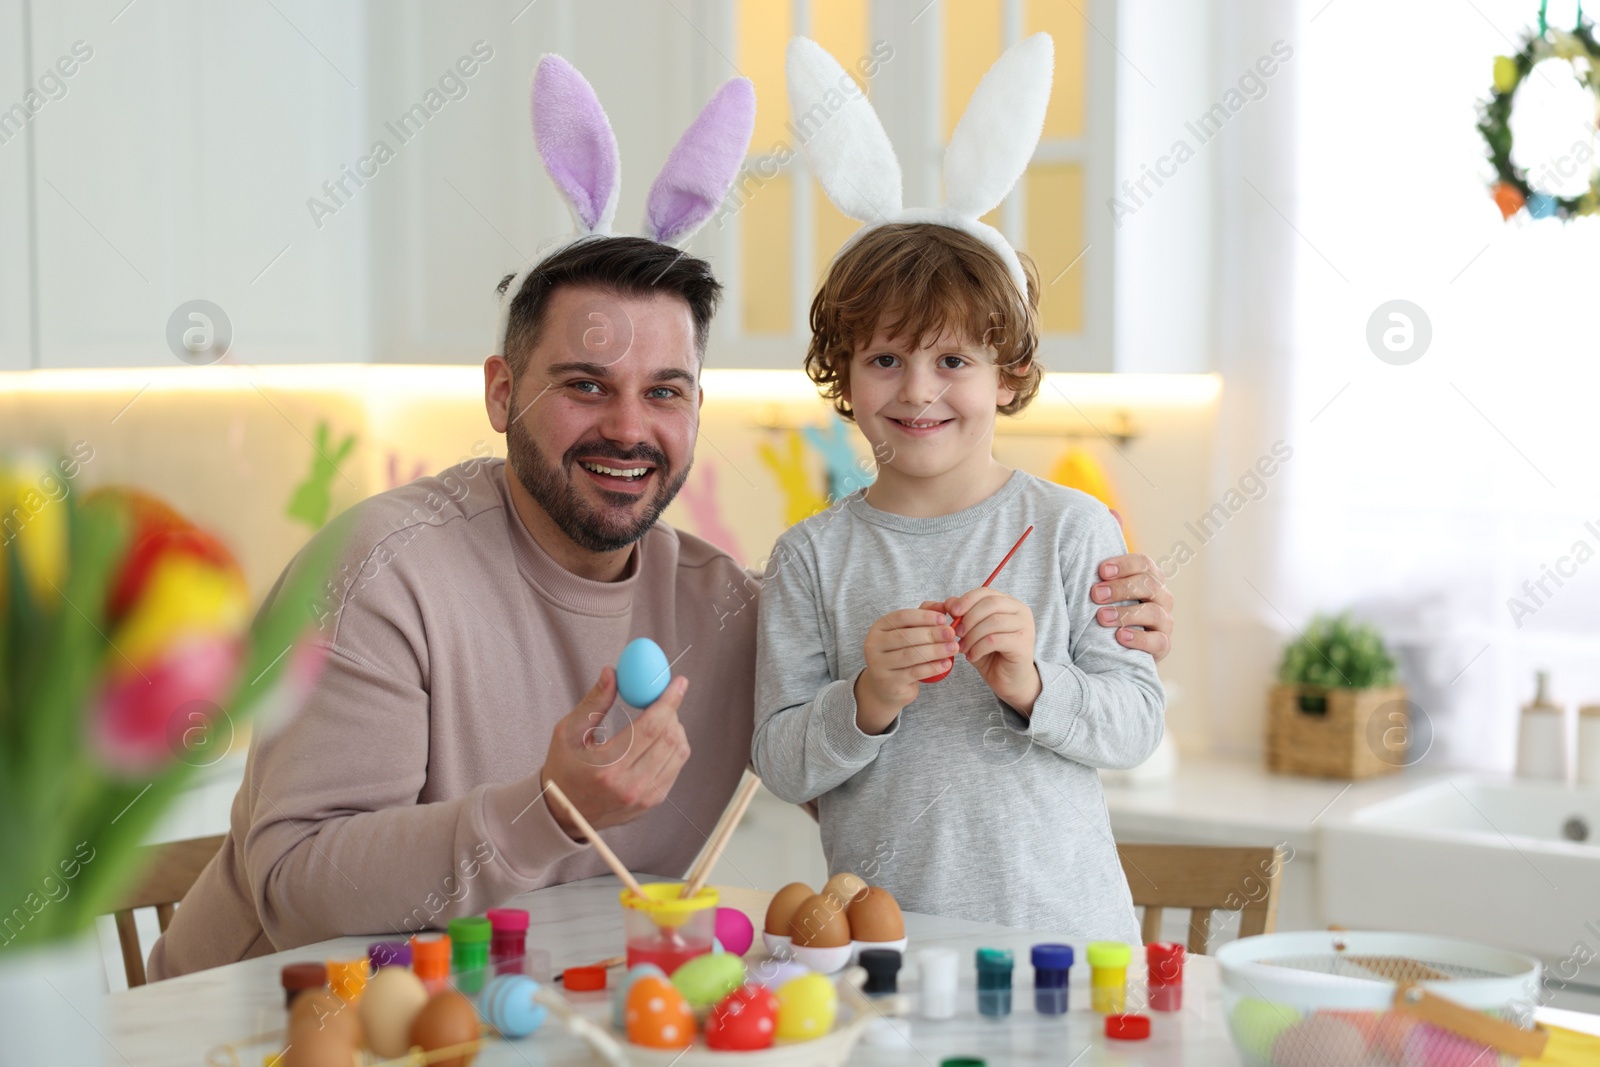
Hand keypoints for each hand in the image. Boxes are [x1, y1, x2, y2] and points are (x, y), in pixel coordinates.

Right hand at [540, 667, 692, 837]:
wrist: (563, 812)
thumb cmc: (564, 767)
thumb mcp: (569, 732)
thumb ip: (594, 701)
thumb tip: (612, 673)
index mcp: (608, 767)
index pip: (651, 727)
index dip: (668, 701)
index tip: (678, 682)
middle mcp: (630, 785)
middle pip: (669, 738)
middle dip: (672, 711)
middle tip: (665, 696)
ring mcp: (644, 797)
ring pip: (678, 753)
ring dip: (675, 728)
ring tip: (660, 717)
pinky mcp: (652, 802)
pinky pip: (675, 767)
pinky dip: (674, 746)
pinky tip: (660, 737)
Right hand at [854, 608, 957, 734]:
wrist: (887, 686)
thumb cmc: (901, 652)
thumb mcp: (910, 632)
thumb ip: (924, 615)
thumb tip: (942, 606)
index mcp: (879, 627)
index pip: (902, 617)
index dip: (924, 616)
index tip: (943, 618)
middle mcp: (874, 645)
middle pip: (906, 636)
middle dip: (932, 634)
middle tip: (952, 634)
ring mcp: (879, 665)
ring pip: (911, 655)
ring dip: (936, 650)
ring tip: (953, 648)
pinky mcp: (889, 682)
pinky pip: (914, 672)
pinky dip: (933, 667)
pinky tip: (947, 664)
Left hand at [941, 588, 1041, 713]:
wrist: (1009, 681)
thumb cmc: (990, 654)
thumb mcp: (972, 632)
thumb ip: (963, 615)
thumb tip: (948, 602)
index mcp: (1009, 603)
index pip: (986, 592)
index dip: (967, 600)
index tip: (952, 612)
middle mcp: (1021, 611)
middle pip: (990, 604)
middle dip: (968, 618)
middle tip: (955, 634)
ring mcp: (1025, 627)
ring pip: (992, 622)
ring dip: (972, 635)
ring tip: (962, 647)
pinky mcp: (1023, 644)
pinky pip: (994, 640)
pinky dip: (978, 648)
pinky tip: (972, 656)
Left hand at [1092, 529, 1173, 661]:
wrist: (1108, 647)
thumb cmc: (1108, 606)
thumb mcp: (1106, 580)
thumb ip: (1109, 548)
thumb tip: (1113, 512)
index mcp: (1149, 579)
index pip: (1145, 564)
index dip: (1125, 564)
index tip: (1100, 570)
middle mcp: (1161, 598)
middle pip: (1151, 586)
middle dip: (1122, 588)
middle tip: (1094, 594)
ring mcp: (1164, 624)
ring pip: (1156, 613)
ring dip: (1127, 613)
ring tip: (1101, 618)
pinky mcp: (1162, 648)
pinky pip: (1159, 642)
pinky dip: (1140, 639)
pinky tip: (1120, 638)